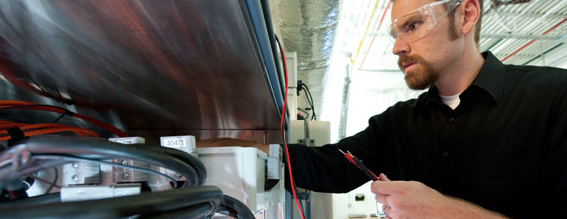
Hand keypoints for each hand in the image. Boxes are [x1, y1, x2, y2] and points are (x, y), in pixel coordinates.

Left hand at [371, 174, 507, 218]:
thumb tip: (383, 179)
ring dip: (389, 206)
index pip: (375, 186)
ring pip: (384, 208)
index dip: (376, 184)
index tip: (378, 184)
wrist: (439, 212)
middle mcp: (395, 202)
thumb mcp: (412, 184)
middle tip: (393, 194)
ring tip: (402, 204)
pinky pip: (388, 217)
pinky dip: (392, 215)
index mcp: (397, 189)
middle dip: (384, 195)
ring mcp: (396, 214)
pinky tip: (401, 212)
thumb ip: (394, 182)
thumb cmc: (430, 199)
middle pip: (378, 197)